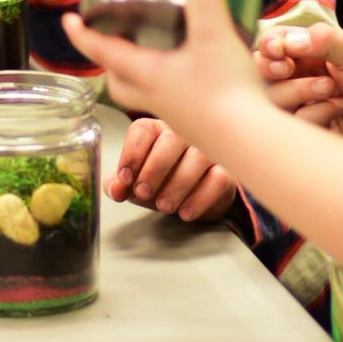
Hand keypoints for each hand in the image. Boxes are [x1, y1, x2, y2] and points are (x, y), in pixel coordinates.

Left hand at [62, 0, 265, 146]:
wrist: (253, 143)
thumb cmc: (226, 90)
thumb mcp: (212, 32)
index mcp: (149, 74)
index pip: (104, 51)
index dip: (83, 34)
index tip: (67, 21)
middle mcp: (156, 97)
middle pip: (120, 81)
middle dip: (110, 61)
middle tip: (111, 42)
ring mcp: (177, 115)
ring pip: (146, 94)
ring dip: (143, 74)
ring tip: (156, 52)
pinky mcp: (200, 125)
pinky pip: (176, 103)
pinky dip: (175, 86)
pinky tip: (196, 74)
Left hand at [107, 118, 236, 221]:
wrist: (198, 195)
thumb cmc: (164, 180)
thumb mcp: (137, 181)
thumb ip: (120, 183)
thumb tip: (115, 189)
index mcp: (158, 130)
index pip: (143, 129)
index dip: (131, 154)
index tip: (125, 178)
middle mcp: (185, 133)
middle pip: (172, 139)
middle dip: (154, 169)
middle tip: (143, 193)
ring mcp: (209, 149)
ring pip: (197, 157)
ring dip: (177, 184)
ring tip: (164, 206)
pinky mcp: (227, 170)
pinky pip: (218, 178)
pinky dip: (200, 197)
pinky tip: (185, 212)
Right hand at [256, 22, 342, 132]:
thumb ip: (324, 40)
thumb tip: (289, 43)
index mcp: (305, 54)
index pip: (273, 43)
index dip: (269, 45)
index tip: (277, 49)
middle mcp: (296, 77)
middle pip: (260, 70)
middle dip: (270, 67)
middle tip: (286, 67)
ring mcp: (297, 106)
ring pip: (273, 97)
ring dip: (300, 88)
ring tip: (330, 87)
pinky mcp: (302, 133)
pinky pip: (292, 121)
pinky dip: (316, 111)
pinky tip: (338, 109)